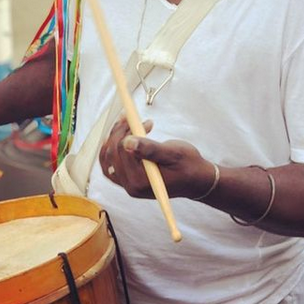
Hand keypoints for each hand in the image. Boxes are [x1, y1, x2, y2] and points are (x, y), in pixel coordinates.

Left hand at [99, 117, 216, 199]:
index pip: (121, 151)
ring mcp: (128, 184)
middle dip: (119, 132)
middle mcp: (131, 186)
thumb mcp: (172, 153)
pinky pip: (111, 165)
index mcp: (140, 181)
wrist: (195, 179)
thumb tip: (127, 142)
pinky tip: (122, 136)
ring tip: (125, 123)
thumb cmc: (188, 165)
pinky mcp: (129, 180)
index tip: (143, 120)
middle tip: (132, 117)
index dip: (127, 131)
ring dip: (114, 138)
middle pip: (112, 154)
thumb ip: (149, 149)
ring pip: (108, 159)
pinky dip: (113, 149)